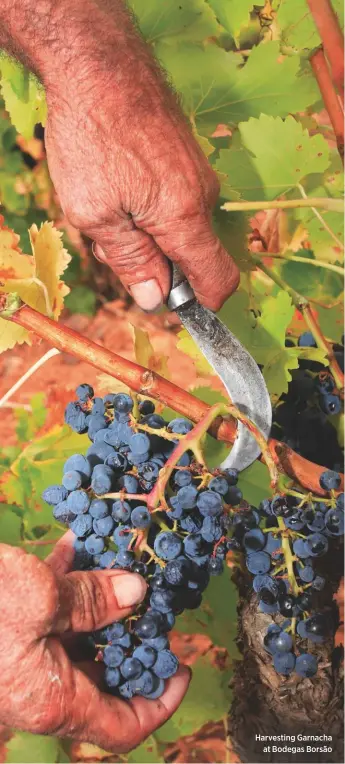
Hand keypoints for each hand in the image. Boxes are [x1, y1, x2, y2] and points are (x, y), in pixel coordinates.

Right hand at [0, 534, 189, 751]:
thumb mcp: (38, 599)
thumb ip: (91, 600)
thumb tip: (137, 594)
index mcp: (55, 699)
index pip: (123, 726)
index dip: (161, 703)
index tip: (184, 668)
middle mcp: (42, 686)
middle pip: (105, 673)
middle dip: (133, 634)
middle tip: (156, 598)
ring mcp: (23, 657)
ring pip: (78, 635)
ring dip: (100, 598)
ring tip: (123, 560)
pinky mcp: (7, 627)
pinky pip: (48, 610)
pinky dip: (66, 580)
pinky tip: (75, 542)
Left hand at [42, 10, 238, 312]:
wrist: (99, 64)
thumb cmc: (93, 137)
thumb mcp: (96, 213)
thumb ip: (130, 260)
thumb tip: (155, 298)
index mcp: (184, 218)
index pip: (218, 280)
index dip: (200, 305)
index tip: (169, 305)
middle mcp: (202, 196)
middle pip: (191, 255)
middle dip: (155, 261)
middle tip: (109, 239)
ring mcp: (197, 172)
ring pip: (178, 225)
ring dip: (146, 230)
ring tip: (106, 202)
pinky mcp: (186, 156)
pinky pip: (174, 198)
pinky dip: (147, 204)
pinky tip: (116, 180)